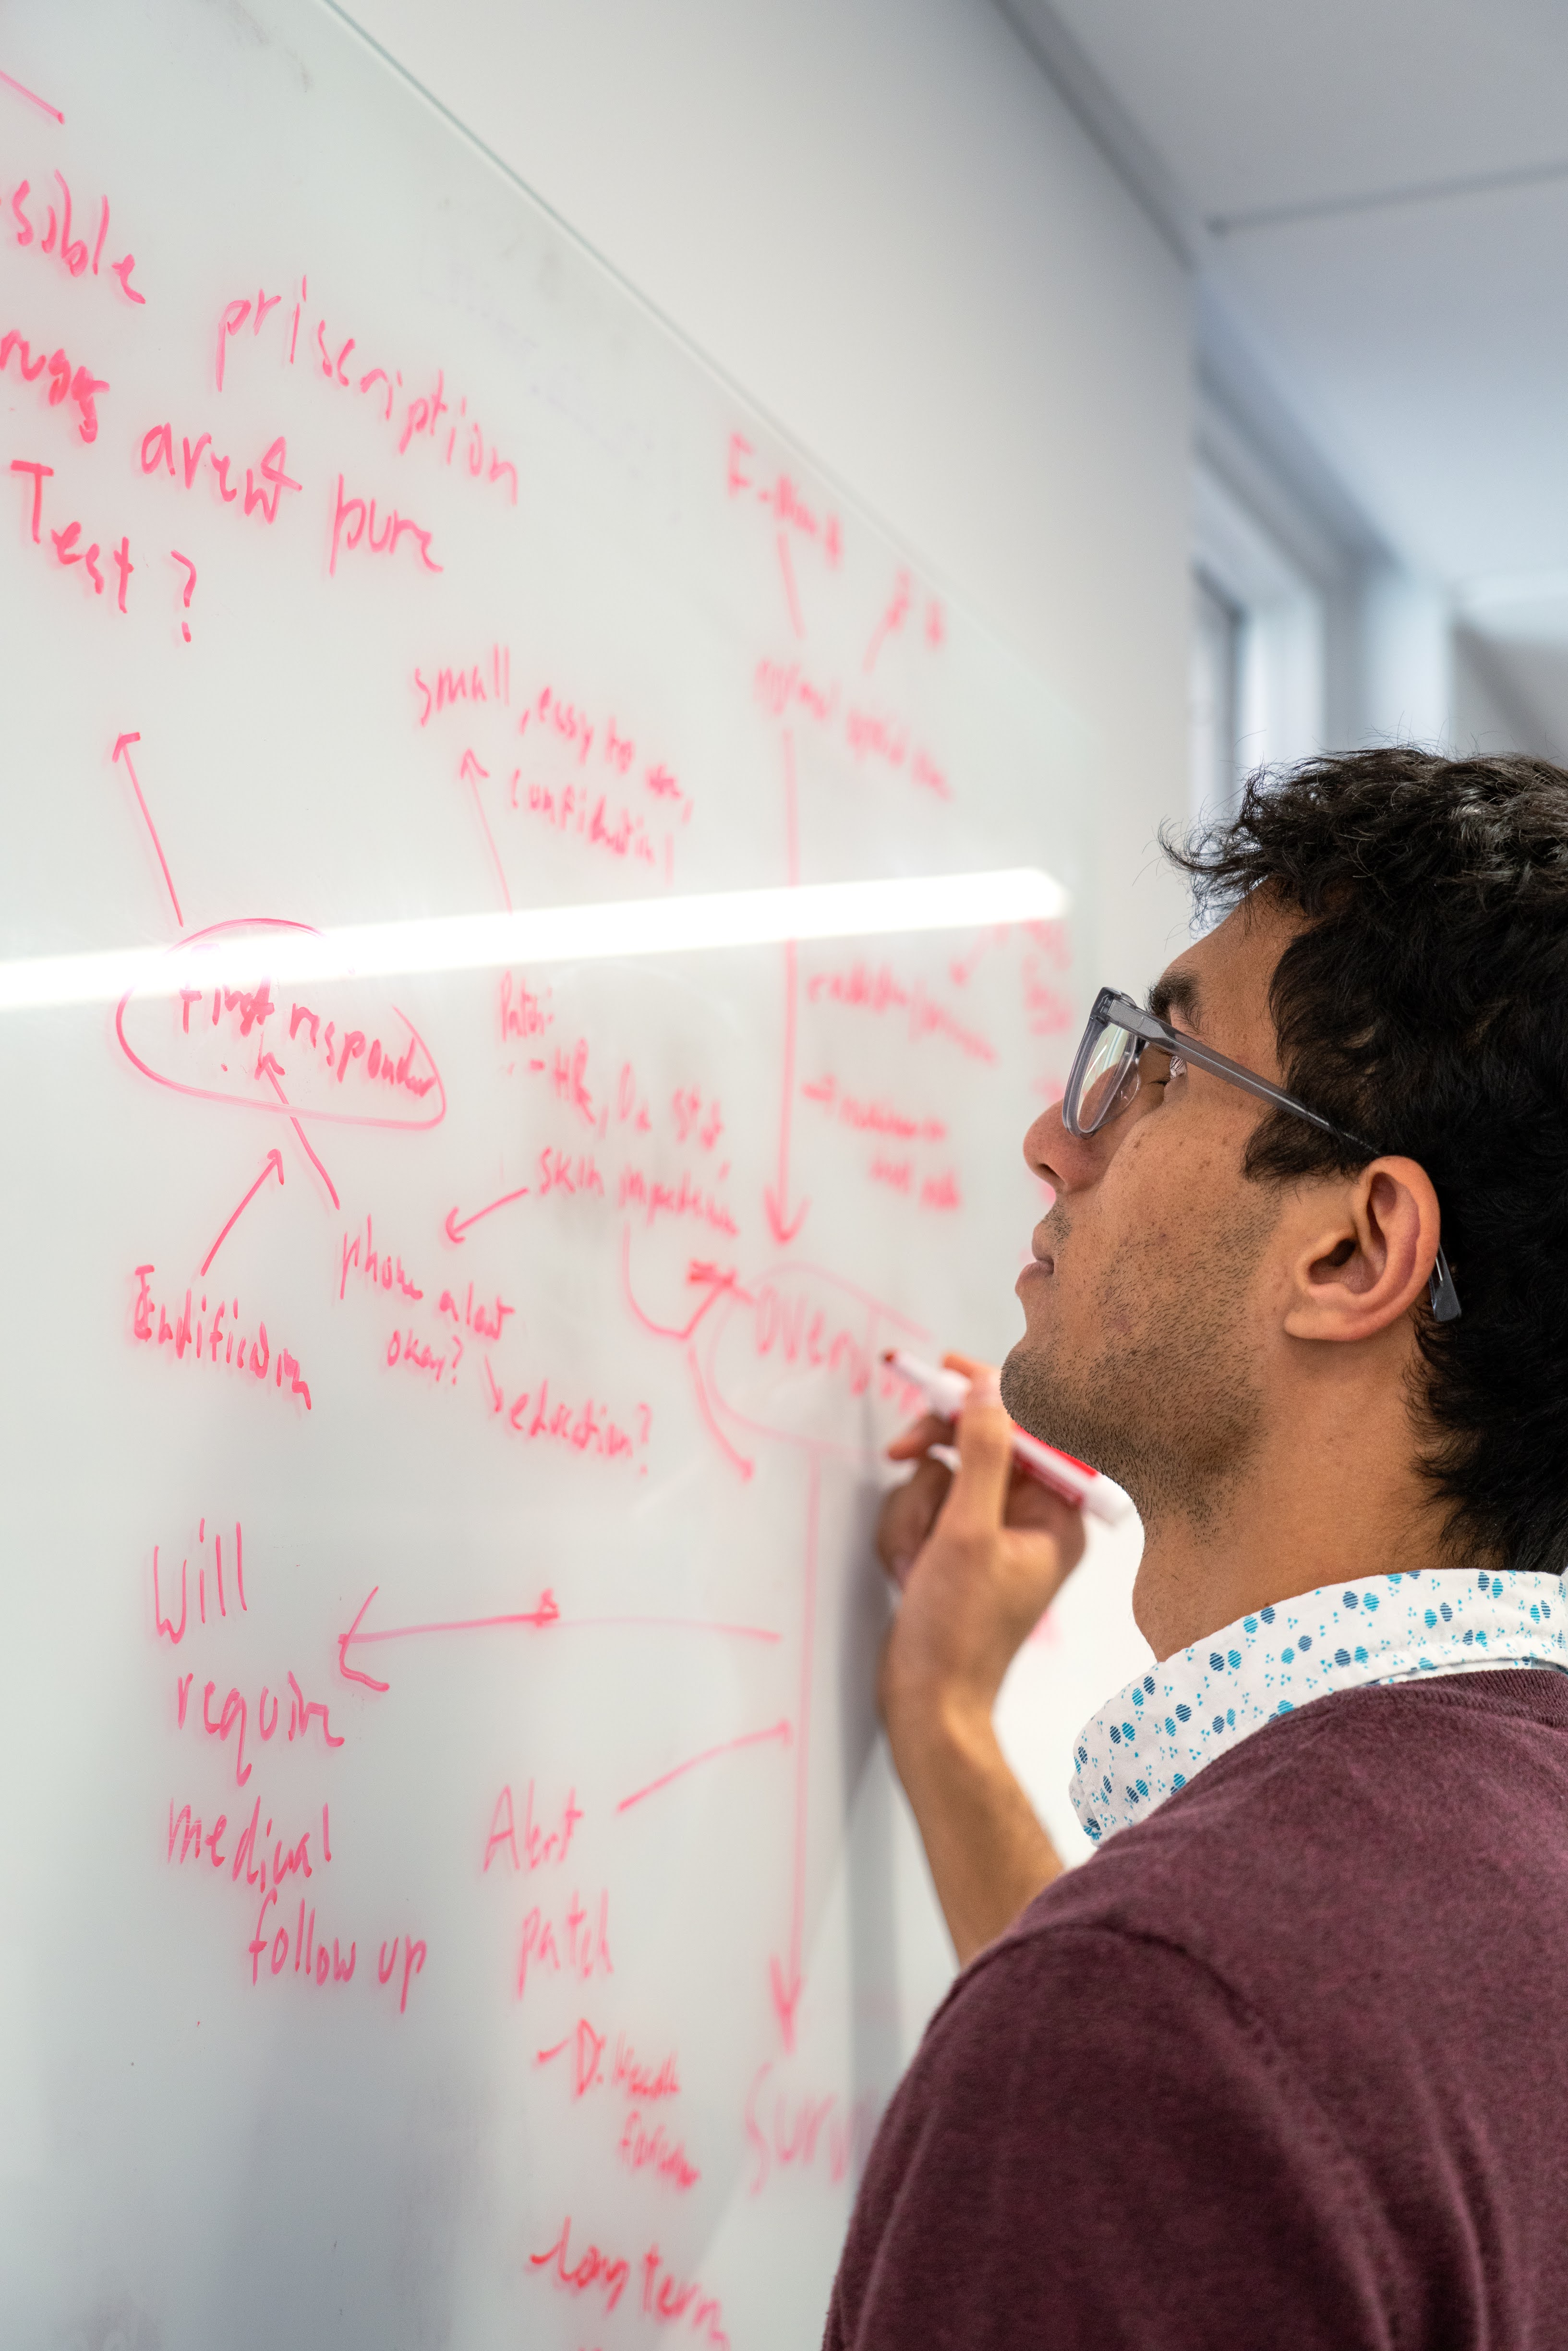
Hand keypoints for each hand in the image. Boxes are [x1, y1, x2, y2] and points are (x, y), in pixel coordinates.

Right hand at [878, 1353, 1087, 1739]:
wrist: (926, 1704)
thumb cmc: (958, 1634)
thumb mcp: (969, 1533)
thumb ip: (982, 1453)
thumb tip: (990, 1389)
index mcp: (1057, 1516)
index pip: (1028, 1427)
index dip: (984, 1392)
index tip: (942, 1370)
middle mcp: (1031, 1521)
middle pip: (977, 1444)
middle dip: (934, 1461)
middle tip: (900, 1451)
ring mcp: (990, 1535)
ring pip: (940, 1475)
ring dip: (914, 1510)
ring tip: (914, 1558)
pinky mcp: (956, 1548)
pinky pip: (924, 1506)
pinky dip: (907, 1530)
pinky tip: (907, 1568)